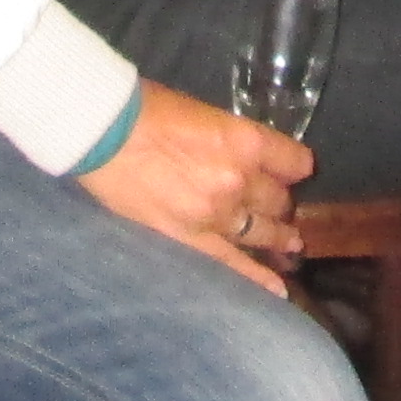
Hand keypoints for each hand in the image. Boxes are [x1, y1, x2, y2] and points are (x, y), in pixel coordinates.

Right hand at [77, 79, 313, 287]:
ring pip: (263, 232)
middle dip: (280, 202)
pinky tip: (279, 290)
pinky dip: (258, 279)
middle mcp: (240, 181)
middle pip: (279, 200)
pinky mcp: (191, 239)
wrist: (105, 132)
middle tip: (278, 206)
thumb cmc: (149, 110)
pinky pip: (233, 264)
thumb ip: (231, 140)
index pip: (295, 162)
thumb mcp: (204, 113)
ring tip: (291, 246)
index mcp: (246, 142)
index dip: (296, 168)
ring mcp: (217, 215)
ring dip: (279, 238)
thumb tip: (242, 157)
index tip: (294, 172)